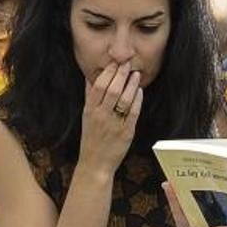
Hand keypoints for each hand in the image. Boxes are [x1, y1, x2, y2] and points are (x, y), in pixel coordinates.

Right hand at [77, 61, 142, 175]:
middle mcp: (101, 116)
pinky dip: (137, 100)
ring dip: (131, 85)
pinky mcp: (126, 132)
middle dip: (120, 74)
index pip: (98, 86)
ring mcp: (114, 124)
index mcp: (89, 111)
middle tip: (127, 63)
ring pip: (124, 100)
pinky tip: (140, 91)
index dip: (107, 73)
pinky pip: (133, 113)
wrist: (95, 163)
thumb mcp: (86, 117)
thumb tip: (89, 79)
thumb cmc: (91, 139)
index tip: (114, 63)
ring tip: (136, 74)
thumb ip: (89, 98)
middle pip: (111, 90)